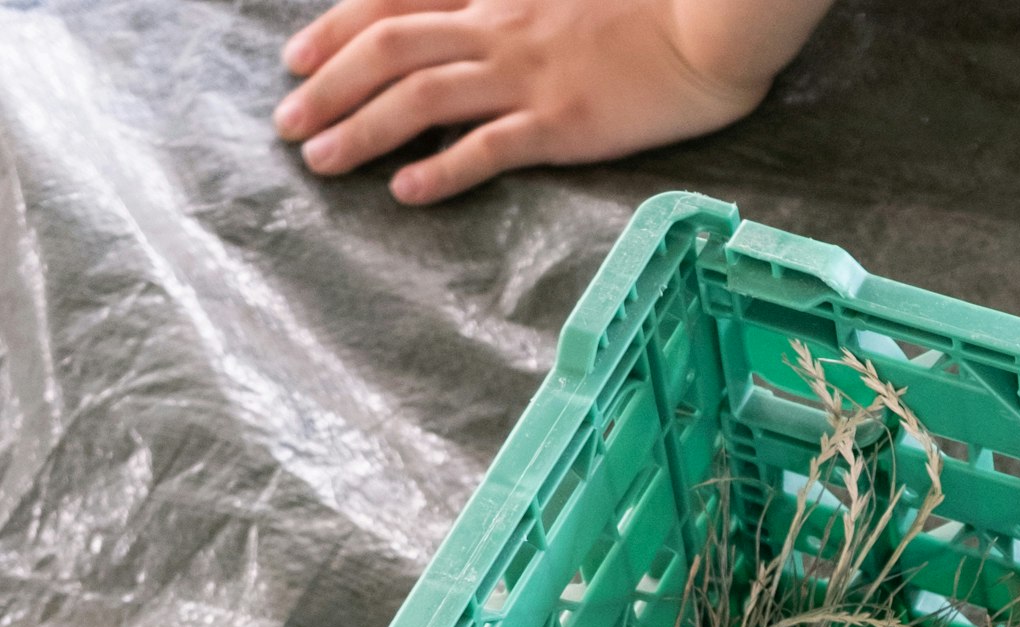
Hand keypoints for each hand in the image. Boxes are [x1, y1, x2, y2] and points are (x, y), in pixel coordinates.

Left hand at [274, 0, 835, 203]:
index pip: (397, 3)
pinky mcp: (564, 123)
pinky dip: (440, 169)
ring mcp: (529, 77)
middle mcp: (501, 28)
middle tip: (285, 125)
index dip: (338, 30)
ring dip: (361, 128)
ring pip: (421, 97)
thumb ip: (515, 9)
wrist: (710, 21)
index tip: (296, 58)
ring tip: (320, 160)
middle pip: (390, 49)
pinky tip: (404, 191)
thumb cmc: (653, 9)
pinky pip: (488, 147)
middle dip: (328, 86)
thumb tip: (470, 33)